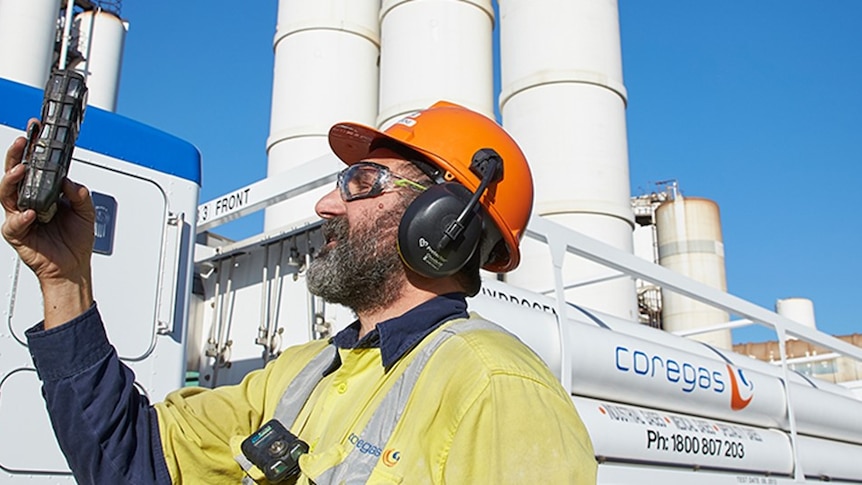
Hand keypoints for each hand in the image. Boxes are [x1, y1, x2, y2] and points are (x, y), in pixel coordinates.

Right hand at [1, 119, 94, 326]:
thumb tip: (68, 181)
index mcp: (43, 192)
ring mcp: (19, 216)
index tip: (35, 130)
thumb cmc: (76, 239)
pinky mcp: (17, 233)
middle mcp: (28, 201)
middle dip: (16, 154)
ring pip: (6, 193)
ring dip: (12, 179)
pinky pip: (13, 223)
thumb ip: (79, 194)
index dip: (32, 149)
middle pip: (14, 173)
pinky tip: (30, 213)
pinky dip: (21, 217)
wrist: (73, 266)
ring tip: (21, 169)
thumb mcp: (86, 211)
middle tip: (23, 141)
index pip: (34, 166)